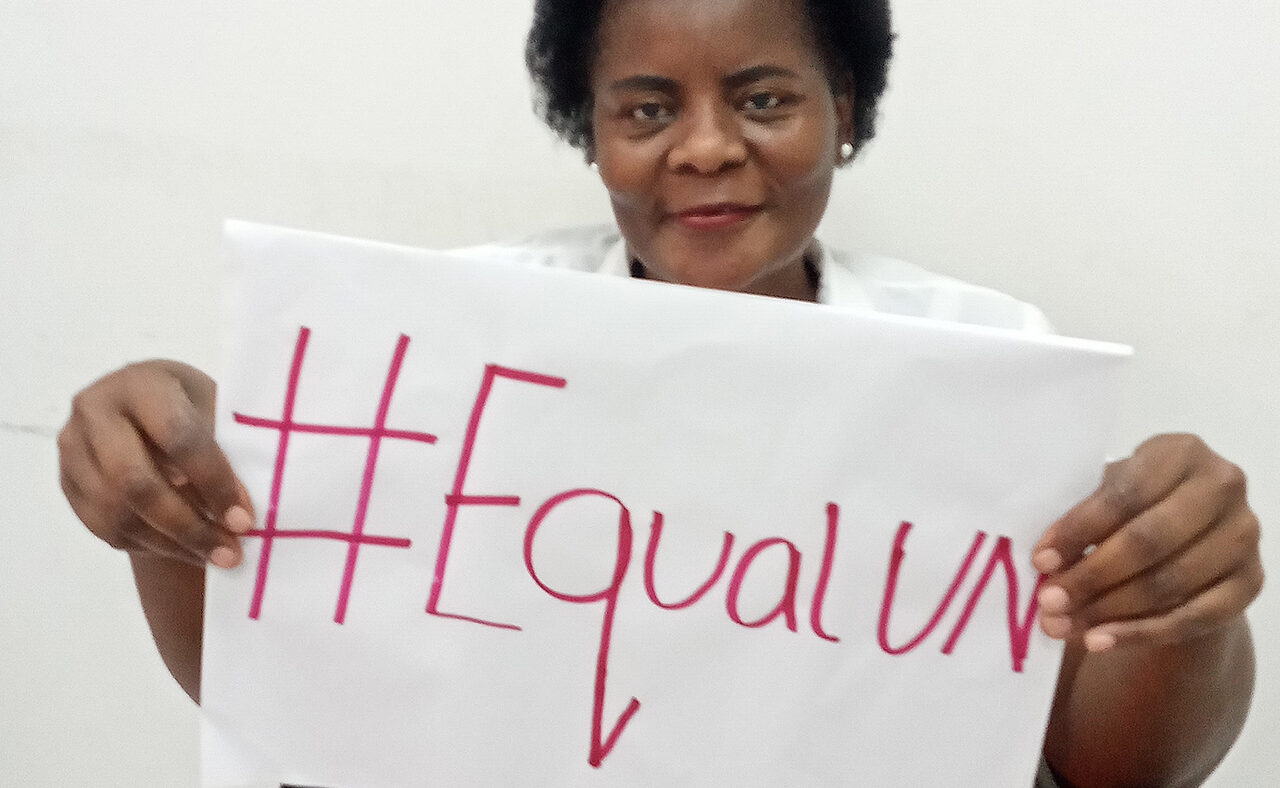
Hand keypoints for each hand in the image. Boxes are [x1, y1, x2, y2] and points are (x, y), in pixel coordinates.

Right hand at [58, 360, 253, 567]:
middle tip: (230, 552)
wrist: (148, 411)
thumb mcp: (215, 409)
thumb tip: (241, 510)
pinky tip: (185, 551)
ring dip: (171, 543)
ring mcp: (72, 448)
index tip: (244, 520)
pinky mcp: (67, 482)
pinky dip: (149, 547)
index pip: (176, 437)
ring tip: (215, 555)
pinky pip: (104, 528)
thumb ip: (227, 450)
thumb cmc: (194, 407)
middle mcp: (95, 411)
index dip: (213, 482)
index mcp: (140, 383)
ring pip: (116, 512)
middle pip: (135, 482)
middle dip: (188, 525)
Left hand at [1033, 433, 1261, 651]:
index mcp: (1180, 453)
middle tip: (1049, 602)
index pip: (1125, 494)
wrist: (1188, 533)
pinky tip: (1100, 641)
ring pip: (1169, 583)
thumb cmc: (1132, 505)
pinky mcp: (1250, 582)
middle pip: (1149, 541)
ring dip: (1108, 610)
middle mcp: (1221, 488)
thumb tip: (1046, 567)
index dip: (1079, 530)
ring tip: (1063, 625)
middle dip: (1092, 576)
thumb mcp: (1110, 494)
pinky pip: (1194, 618)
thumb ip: (1082, 519)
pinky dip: (1141, 633)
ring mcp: (1242, 536)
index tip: (1041, 561)